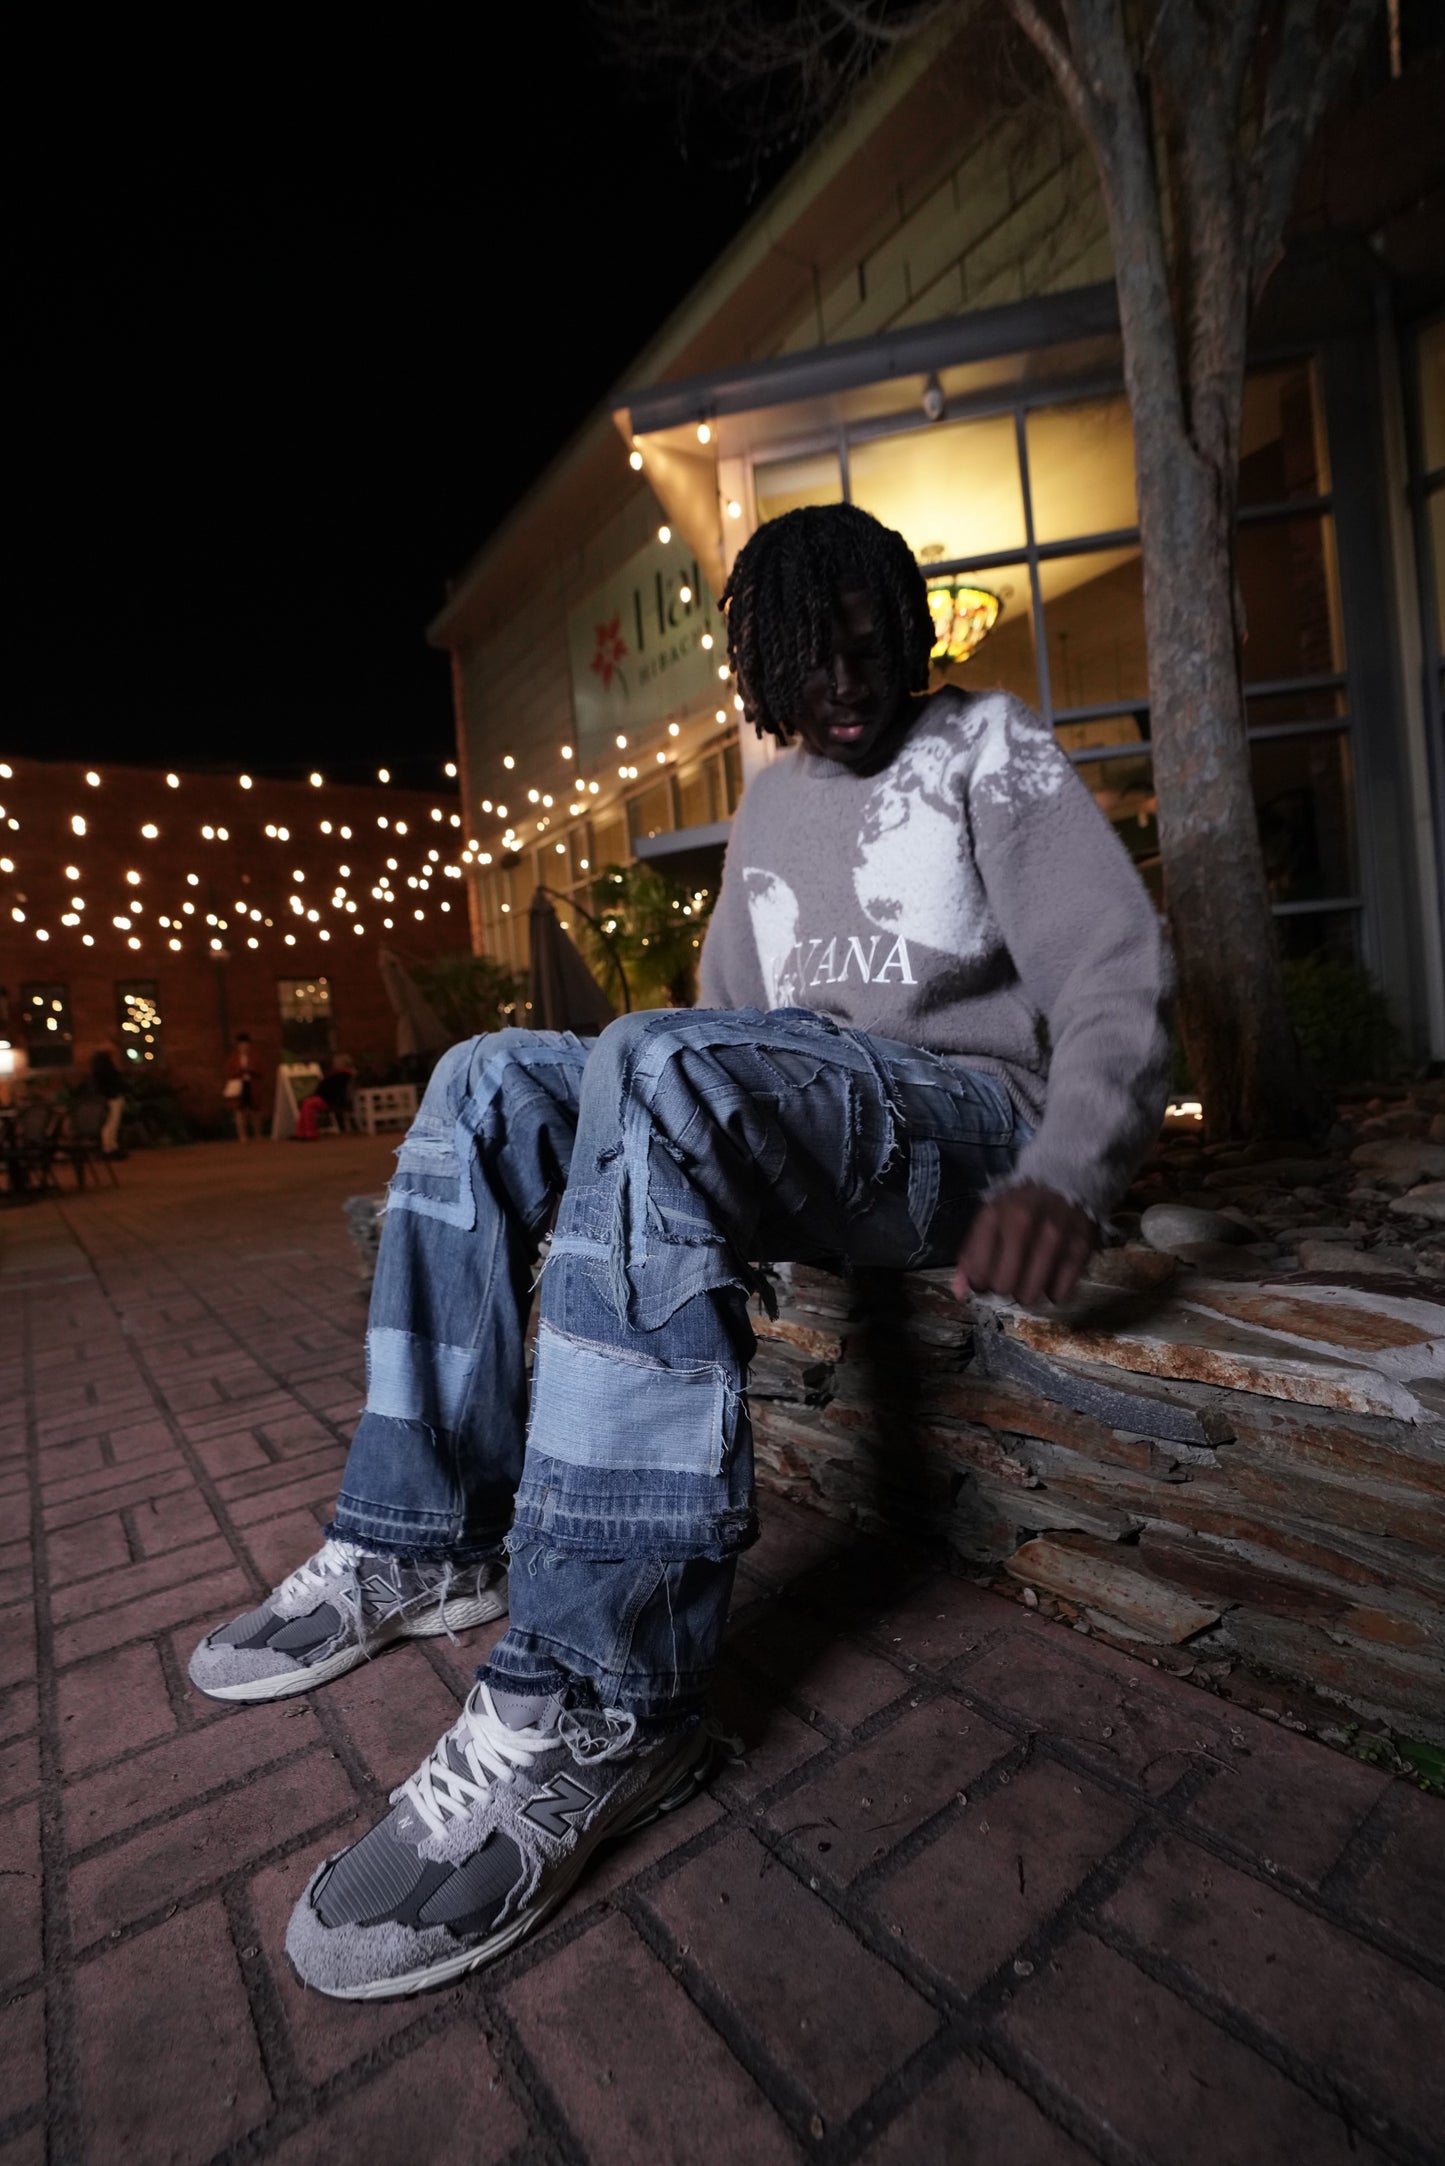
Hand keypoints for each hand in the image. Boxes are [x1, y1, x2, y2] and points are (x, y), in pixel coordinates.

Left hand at [954, 1183, 1095, 1307]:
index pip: (977, 1270)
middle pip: (1003, 1284)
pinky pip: (1060, 1289)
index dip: (980, 1282)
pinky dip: (1054, 1293)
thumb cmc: (1019, 1208)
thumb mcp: (989, 1221)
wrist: (1063, 1179)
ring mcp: (1054, 1233)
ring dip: (1027, 1293)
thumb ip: (970, 1256)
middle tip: (1010, 1280)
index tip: (986, 1279)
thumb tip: (959, 1293)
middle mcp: (1022, 1222)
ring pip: (1030, 1291)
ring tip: (1028, 1283)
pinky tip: (1051, 1284)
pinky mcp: (1080, 1244)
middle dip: (1003, 1288)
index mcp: (994, 1214)